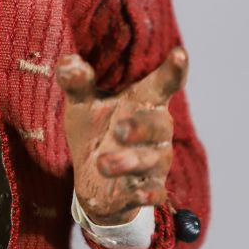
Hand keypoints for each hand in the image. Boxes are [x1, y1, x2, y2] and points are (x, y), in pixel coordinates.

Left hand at [56, 47, 187, 225]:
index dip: (173, 70)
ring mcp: (154, 161)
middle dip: (141, 127)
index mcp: (142, 102)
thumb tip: (68, 63)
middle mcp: (155, 130)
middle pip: (159, 125)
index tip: (180, 54)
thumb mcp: (82, 105)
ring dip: (128, 162)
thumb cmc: (95, 130)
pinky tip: (140, 195)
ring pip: (151, 160)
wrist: (94, 180)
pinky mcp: (148, 189)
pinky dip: (148, 194)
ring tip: (102, 162)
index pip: (162, 84)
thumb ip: (76, 83)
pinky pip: (155, 192)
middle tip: (119, 129)